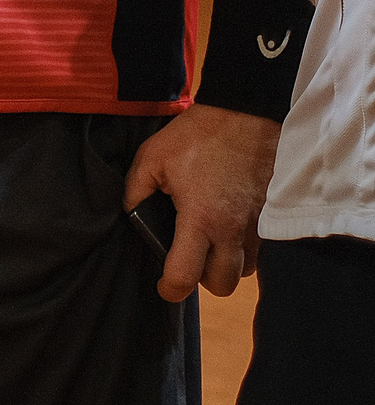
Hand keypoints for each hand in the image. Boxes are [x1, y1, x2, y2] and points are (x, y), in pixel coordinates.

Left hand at [123, 103, 279, 300]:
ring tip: (208, 242)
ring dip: (226, 265)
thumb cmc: (195, 137)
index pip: (186, 276)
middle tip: (187, 257)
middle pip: (222, 284)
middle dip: (202, 279)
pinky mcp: (271, 216)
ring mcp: (257, 226)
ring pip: (246, 271)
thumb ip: (135, 193)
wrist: (244, 115)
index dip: (170, 289)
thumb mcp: (151, 159)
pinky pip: (260, 250)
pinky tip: (227, 227)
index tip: (163, 287)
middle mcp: (234, 231)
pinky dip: (243, 249)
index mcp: (200, 220)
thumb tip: (132, 216)